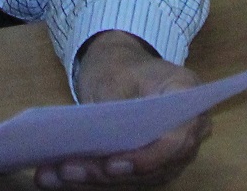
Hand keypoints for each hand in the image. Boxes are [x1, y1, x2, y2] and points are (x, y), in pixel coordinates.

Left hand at [39, 32, 209, 188]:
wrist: (123, 68)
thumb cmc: (122, 66)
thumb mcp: (114, 76)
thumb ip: (114, 110)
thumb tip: (95, 145)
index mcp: (186, 93)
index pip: (176, 137)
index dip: (147, 157)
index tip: (111, 165)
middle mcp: (190, 128)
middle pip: (156, 164)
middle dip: (109, 172)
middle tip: (67, 170)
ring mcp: (175, 151)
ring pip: (139, 177)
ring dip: (96, 179)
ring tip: (55, 174)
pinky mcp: (154, 166)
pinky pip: (128, 178)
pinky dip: (96, 178)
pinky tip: (61, 175)